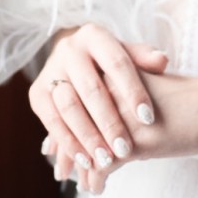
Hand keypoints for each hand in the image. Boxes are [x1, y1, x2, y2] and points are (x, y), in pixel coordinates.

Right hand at [29, 25, 167, 186]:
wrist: (74, 62)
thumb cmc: (110, 63)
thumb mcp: (129, 56)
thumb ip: (144, 59)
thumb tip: (161, 61)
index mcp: (94, 36)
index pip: (117, 64)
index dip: (133, 91)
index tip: (149, 119)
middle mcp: (68, 50)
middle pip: (91, 89)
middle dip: (109, 122)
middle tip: (125, 149)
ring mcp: (49, 71)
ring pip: (68, 107)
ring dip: (88, 137)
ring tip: (106, 160)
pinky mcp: (37, 93)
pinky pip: (51, 121)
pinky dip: (68, 143)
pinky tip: (85, 161)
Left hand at [38, 48, 197, 195]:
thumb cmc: (187, 101)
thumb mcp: (145, 91)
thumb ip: (119, 98)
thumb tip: (97, 121)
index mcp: (110, 75)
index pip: (71, 101)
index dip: (61, 128)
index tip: (54, 147)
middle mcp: (109, 92)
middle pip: (71, 125)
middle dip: (65, 152)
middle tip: (60, 171)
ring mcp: (119, 117)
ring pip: (84, 147)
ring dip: (79, 169)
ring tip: (78, 182)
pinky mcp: (133, 142)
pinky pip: (101, 166)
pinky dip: (95, 180)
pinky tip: (96, 189)